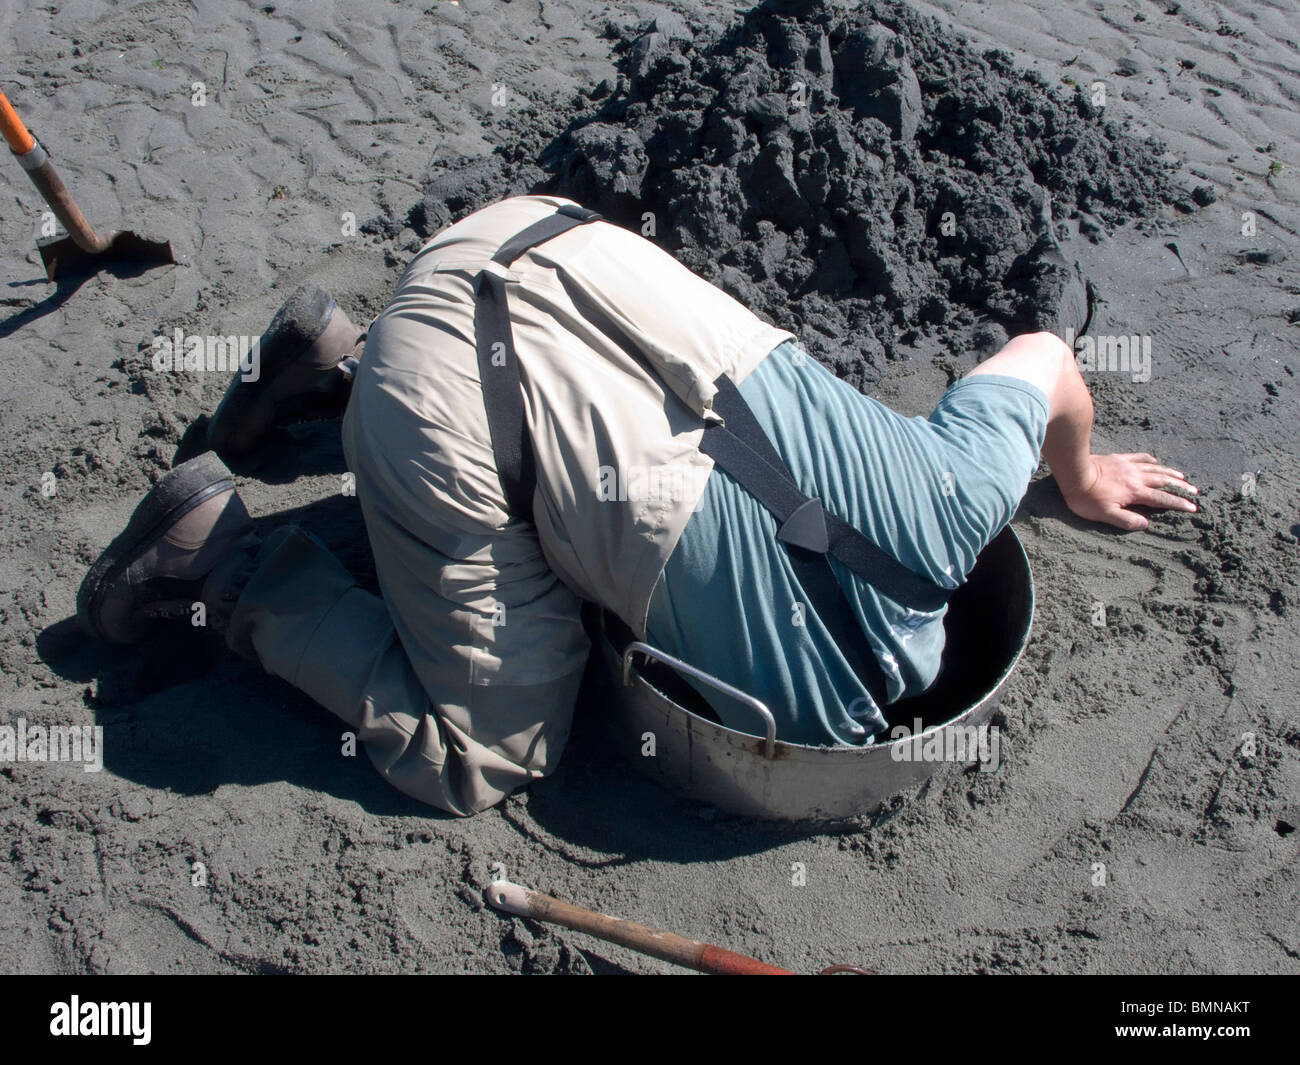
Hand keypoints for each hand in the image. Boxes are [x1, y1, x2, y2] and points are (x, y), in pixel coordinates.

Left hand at [1063, 452, 1198, 530]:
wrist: (1074, 472)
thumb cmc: (1087, 498)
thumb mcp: (1106, 515)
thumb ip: (1127, 520)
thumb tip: (1146, 524)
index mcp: (1135, 492)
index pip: (1162, 499)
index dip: (1179, 503)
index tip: (1193, 507)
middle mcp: (1136, 477)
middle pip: (1164, 481)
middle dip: (1181, 487)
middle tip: (1194, 491)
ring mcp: (1128, 466)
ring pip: (1155, 468)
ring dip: (1170, 473)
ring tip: (1182, 477)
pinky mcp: (1119, 458)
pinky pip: (1139, 457)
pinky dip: (1150, 460)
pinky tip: (1155, 461)